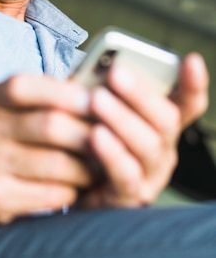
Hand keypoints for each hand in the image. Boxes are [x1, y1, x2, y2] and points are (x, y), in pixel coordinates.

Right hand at [0, 74, 96, 225]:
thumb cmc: (0, 135)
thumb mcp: (11, 107)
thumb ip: (48, 96)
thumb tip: (102, 88)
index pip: (26, 87)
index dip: (65, 92)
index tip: (97, 100)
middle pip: (50, 126)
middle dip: (89, 133)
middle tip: (114, 140)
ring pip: (56, 164)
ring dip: (87, 167)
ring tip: (101, 166)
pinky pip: (50, 194)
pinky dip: (73, 190)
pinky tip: (78, 186)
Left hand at [79, 52, 208, 208]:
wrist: (66, 183)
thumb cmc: (82, 135)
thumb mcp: (93, 107)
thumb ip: (100, 87)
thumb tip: (95, 66)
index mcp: (159, 122)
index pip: (187, 102)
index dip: (192, 83)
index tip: (191, 60)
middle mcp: (163, 148)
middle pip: (166, 120)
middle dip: (141, 94)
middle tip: (116, 73)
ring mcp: (151, 174)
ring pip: (148, 146)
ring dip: (122, 119)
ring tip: (97, 99)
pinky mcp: (129, 197)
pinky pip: (125, 175)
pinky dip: (112, 152)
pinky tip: (95, 134)